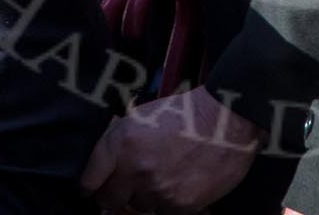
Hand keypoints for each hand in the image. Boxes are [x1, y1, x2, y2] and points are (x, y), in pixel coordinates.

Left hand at [81, 86, 263, 213]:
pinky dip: (170, 204)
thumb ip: (120, 143)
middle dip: (116, 196)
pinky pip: (164, 213)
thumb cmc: (187, 113)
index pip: (90, 180)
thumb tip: (106, 168)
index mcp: (122, 143)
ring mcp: (158, 190)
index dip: (90, 187)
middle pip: (109, 201)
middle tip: (129, 187)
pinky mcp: (180, 206)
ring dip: (147, 198)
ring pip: (139, 208)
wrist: (228, 119)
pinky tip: (181, 184)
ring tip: (166, 176)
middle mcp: (135, 169)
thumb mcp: (143, 116)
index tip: (92, 191)